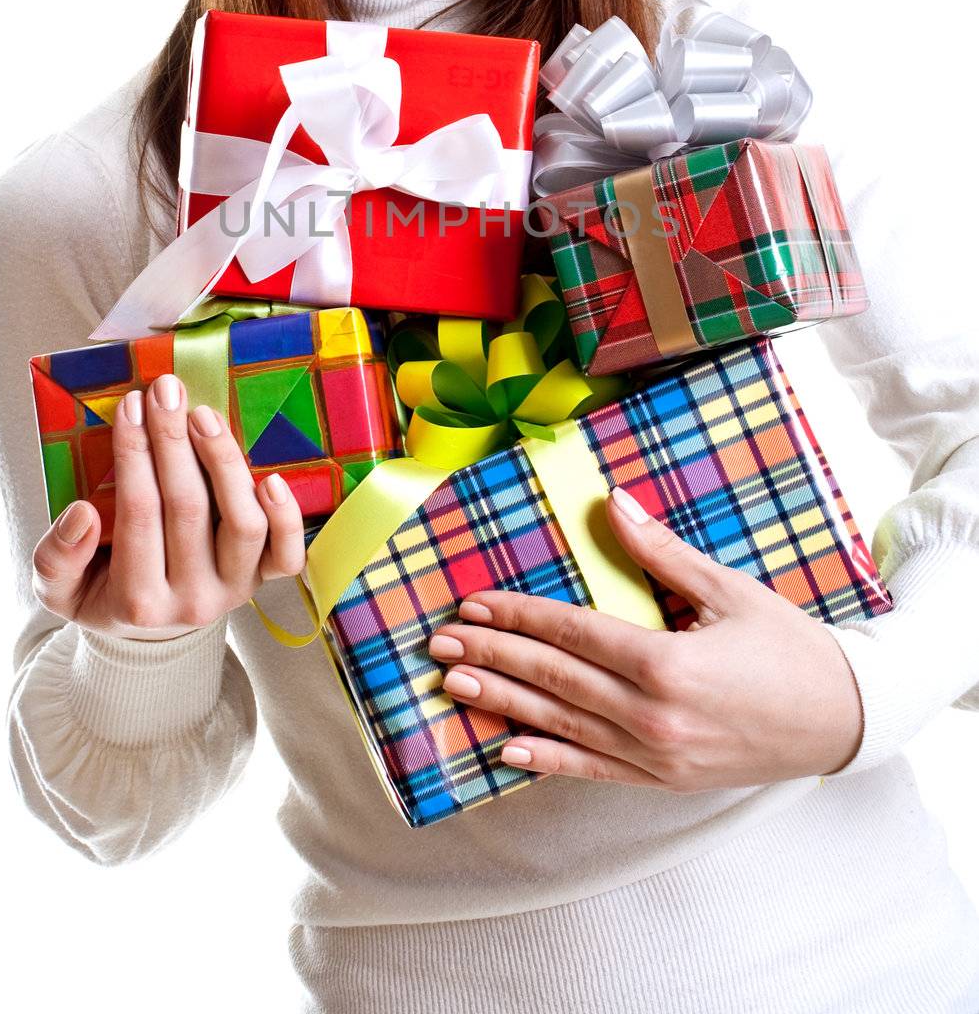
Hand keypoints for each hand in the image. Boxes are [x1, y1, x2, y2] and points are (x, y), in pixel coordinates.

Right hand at [32, 372, 305, 640]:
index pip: (138, 513)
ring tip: (203, 415)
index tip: (130, 405)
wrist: (152, 634)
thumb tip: (80, 514)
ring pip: (243, 524)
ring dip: (224, 462)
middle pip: (188, 509)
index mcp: (137, 602)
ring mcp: (235, 590)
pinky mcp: (264, 581)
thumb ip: (55, 558)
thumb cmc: (104, 595)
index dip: (134, 454)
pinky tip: (270, 476)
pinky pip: (287, 554)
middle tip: (165, 390)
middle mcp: (192, 601)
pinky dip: (285, 516)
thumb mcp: (57, 589)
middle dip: (174, 440)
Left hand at [427, 487, 864, 788]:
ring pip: (560, 725)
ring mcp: (654, 755)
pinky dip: (547, 761)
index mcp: (666, 663)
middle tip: (440, 641)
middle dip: (492, 655)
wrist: (841, 719)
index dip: (518, 617)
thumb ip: (662, 552)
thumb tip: (612, 501)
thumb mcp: (728, 590)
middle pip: (554, 679)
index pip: (572, 634)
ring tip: (454, 684)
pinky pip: (592, 769)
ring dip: (502, 703)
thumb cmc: (788, 648)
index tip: (473, 604)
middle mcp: (652, 716)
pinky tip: (508, 751)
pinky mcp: (661, 780)